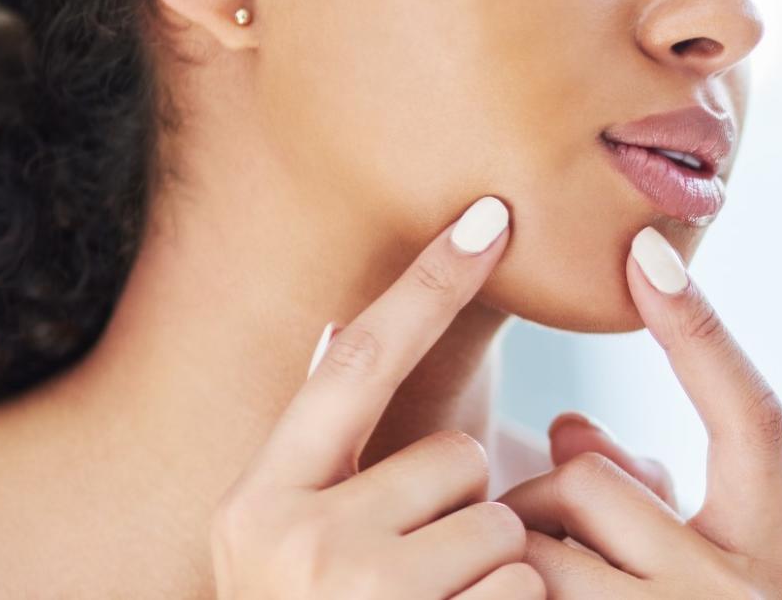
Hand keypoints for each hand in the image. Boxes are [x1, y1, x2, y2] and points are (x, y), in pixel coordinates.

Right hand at [209, 195, 546, 598]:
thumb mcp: (281, 544)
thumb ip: (316, 449)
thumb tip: (333, 329)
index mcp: (258, 501)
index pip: (356, 362)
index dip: (428, 286)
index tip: (487, 219)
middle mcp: (298, 541)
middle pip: (454, 458)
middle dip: (459, 510)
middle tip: (416, 582)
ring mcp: (359, 595)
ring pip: (497, 524)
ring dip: (488, 573)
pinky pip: (524, 589)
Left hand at [495, 225, 781, 597]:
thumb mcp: (674, 577)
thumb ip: (633, 495)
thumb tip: (568, 428)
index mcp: (762, 562)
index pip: (752, 419)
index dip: (700, 330)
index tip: (645, 246)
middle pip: (590, 476)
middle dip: (542, 497)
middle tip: (537, 544)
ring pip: (534, 528)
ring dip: (509, 545)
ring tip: (514, 586)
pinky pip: (508, 581)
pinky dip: (484, 583)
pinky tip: (486, 597)